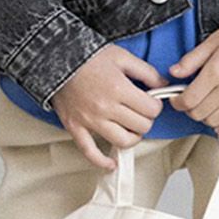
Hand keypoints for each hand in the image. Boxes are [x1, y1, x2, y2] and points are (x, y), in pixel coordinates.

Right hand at [50, 44, 168, 171]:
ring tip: (130, 127)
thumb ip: (145, 71)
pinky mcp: (75, 127)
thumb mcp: (121, 56)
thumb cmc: (88, 55)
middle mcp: (105, 108)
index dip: (155, 105)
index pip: (151, 109)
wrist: (55, 57)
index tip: (150, 101)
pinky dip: (102, 161)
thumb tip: (163, 85)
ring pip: (122, 141)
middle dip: (145, 119)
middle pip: (141, 126)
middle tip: (140, 110)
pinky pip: (90, 152)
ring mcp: (90, 120)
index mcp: (118, 88)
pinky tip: (111, 163)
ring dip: (132, 137)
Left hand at [167, 26, 218, 133]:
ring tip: (203, 107)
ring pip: (215, 121)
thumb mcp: (212, 41)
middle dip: (189, 109)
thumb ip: (191, 59)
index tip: (175, 99)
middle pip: (200, 113)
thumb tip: (174, 72)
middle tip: (188, 101)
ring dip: (204, 117)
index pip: (189, 99)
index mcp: (215, 72)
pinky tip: (218, 120)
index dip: (177, 102)